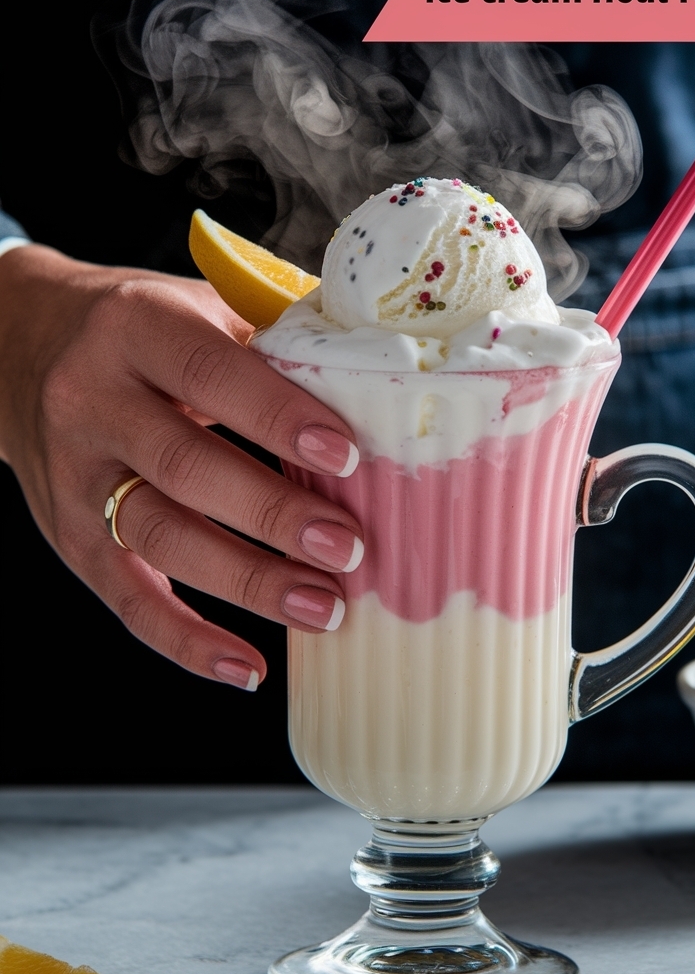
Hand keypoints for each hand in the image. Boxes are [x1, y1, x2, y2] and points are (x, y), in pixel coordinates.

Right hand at [0, 244, 363, 689]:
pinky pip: (126, 598)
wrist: (22, 347)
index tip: (345, 455)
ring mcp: (76, 474)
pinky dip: (186, 640)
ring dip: (246, 581)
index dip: (278, 416)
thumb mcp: (197, 307)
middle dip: (272, 513)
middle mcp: (93, 400)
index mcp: (136, 327)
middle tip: (348, 547)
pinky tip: (247, 666)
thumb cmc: (140, 330)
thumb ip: (274, 339)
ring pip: (156, 536)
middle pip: (182, 465)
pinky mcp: (71, 535)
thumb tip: (379, 374)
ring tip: (322, 607)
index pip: (211, 372)